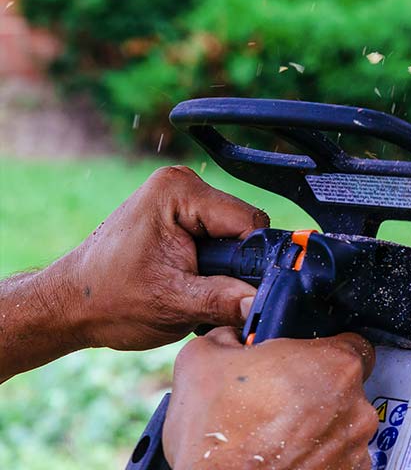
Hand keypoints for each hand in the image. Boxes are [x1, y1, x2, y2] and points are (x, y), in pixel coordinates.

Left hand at [52, 165, 269, 349]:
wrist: (70, 306)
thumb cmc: (106, 300)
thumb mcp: (173, 305)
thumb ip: (223, 300)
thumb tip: (260, 304)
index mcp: (179, 192)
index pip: (249, 222)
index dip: (249, 261)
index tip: (235, 289)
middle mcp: (181, 184)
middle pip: (243, 227)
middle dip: (232, 265)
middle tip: (203, 292)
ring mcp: (179, 196)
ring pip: (233, 235)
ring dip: (222, 266)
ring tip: (191, 287)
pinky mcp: (178, 212)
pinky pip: (217, 236)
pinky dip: (211, 262)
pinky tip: (188, 278)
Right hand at [163, 327, 377, 469]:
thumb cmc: (218, 438)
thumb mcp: (201, 362)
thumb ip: (228, 338)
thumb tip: (231, 338)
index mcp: (335, 365)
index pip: (349, 344)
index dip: (321, 353)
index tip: (299, 363)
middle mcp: (356, 405)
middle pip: (344, 387)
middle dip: (315, 392)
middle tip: (278, 402)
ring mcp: (355, 444)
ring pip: (341, 424)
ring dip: (317, 426)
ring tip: (276, 434)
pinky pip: (339, 456)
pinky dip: (318, 456)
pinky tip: (288, 457)